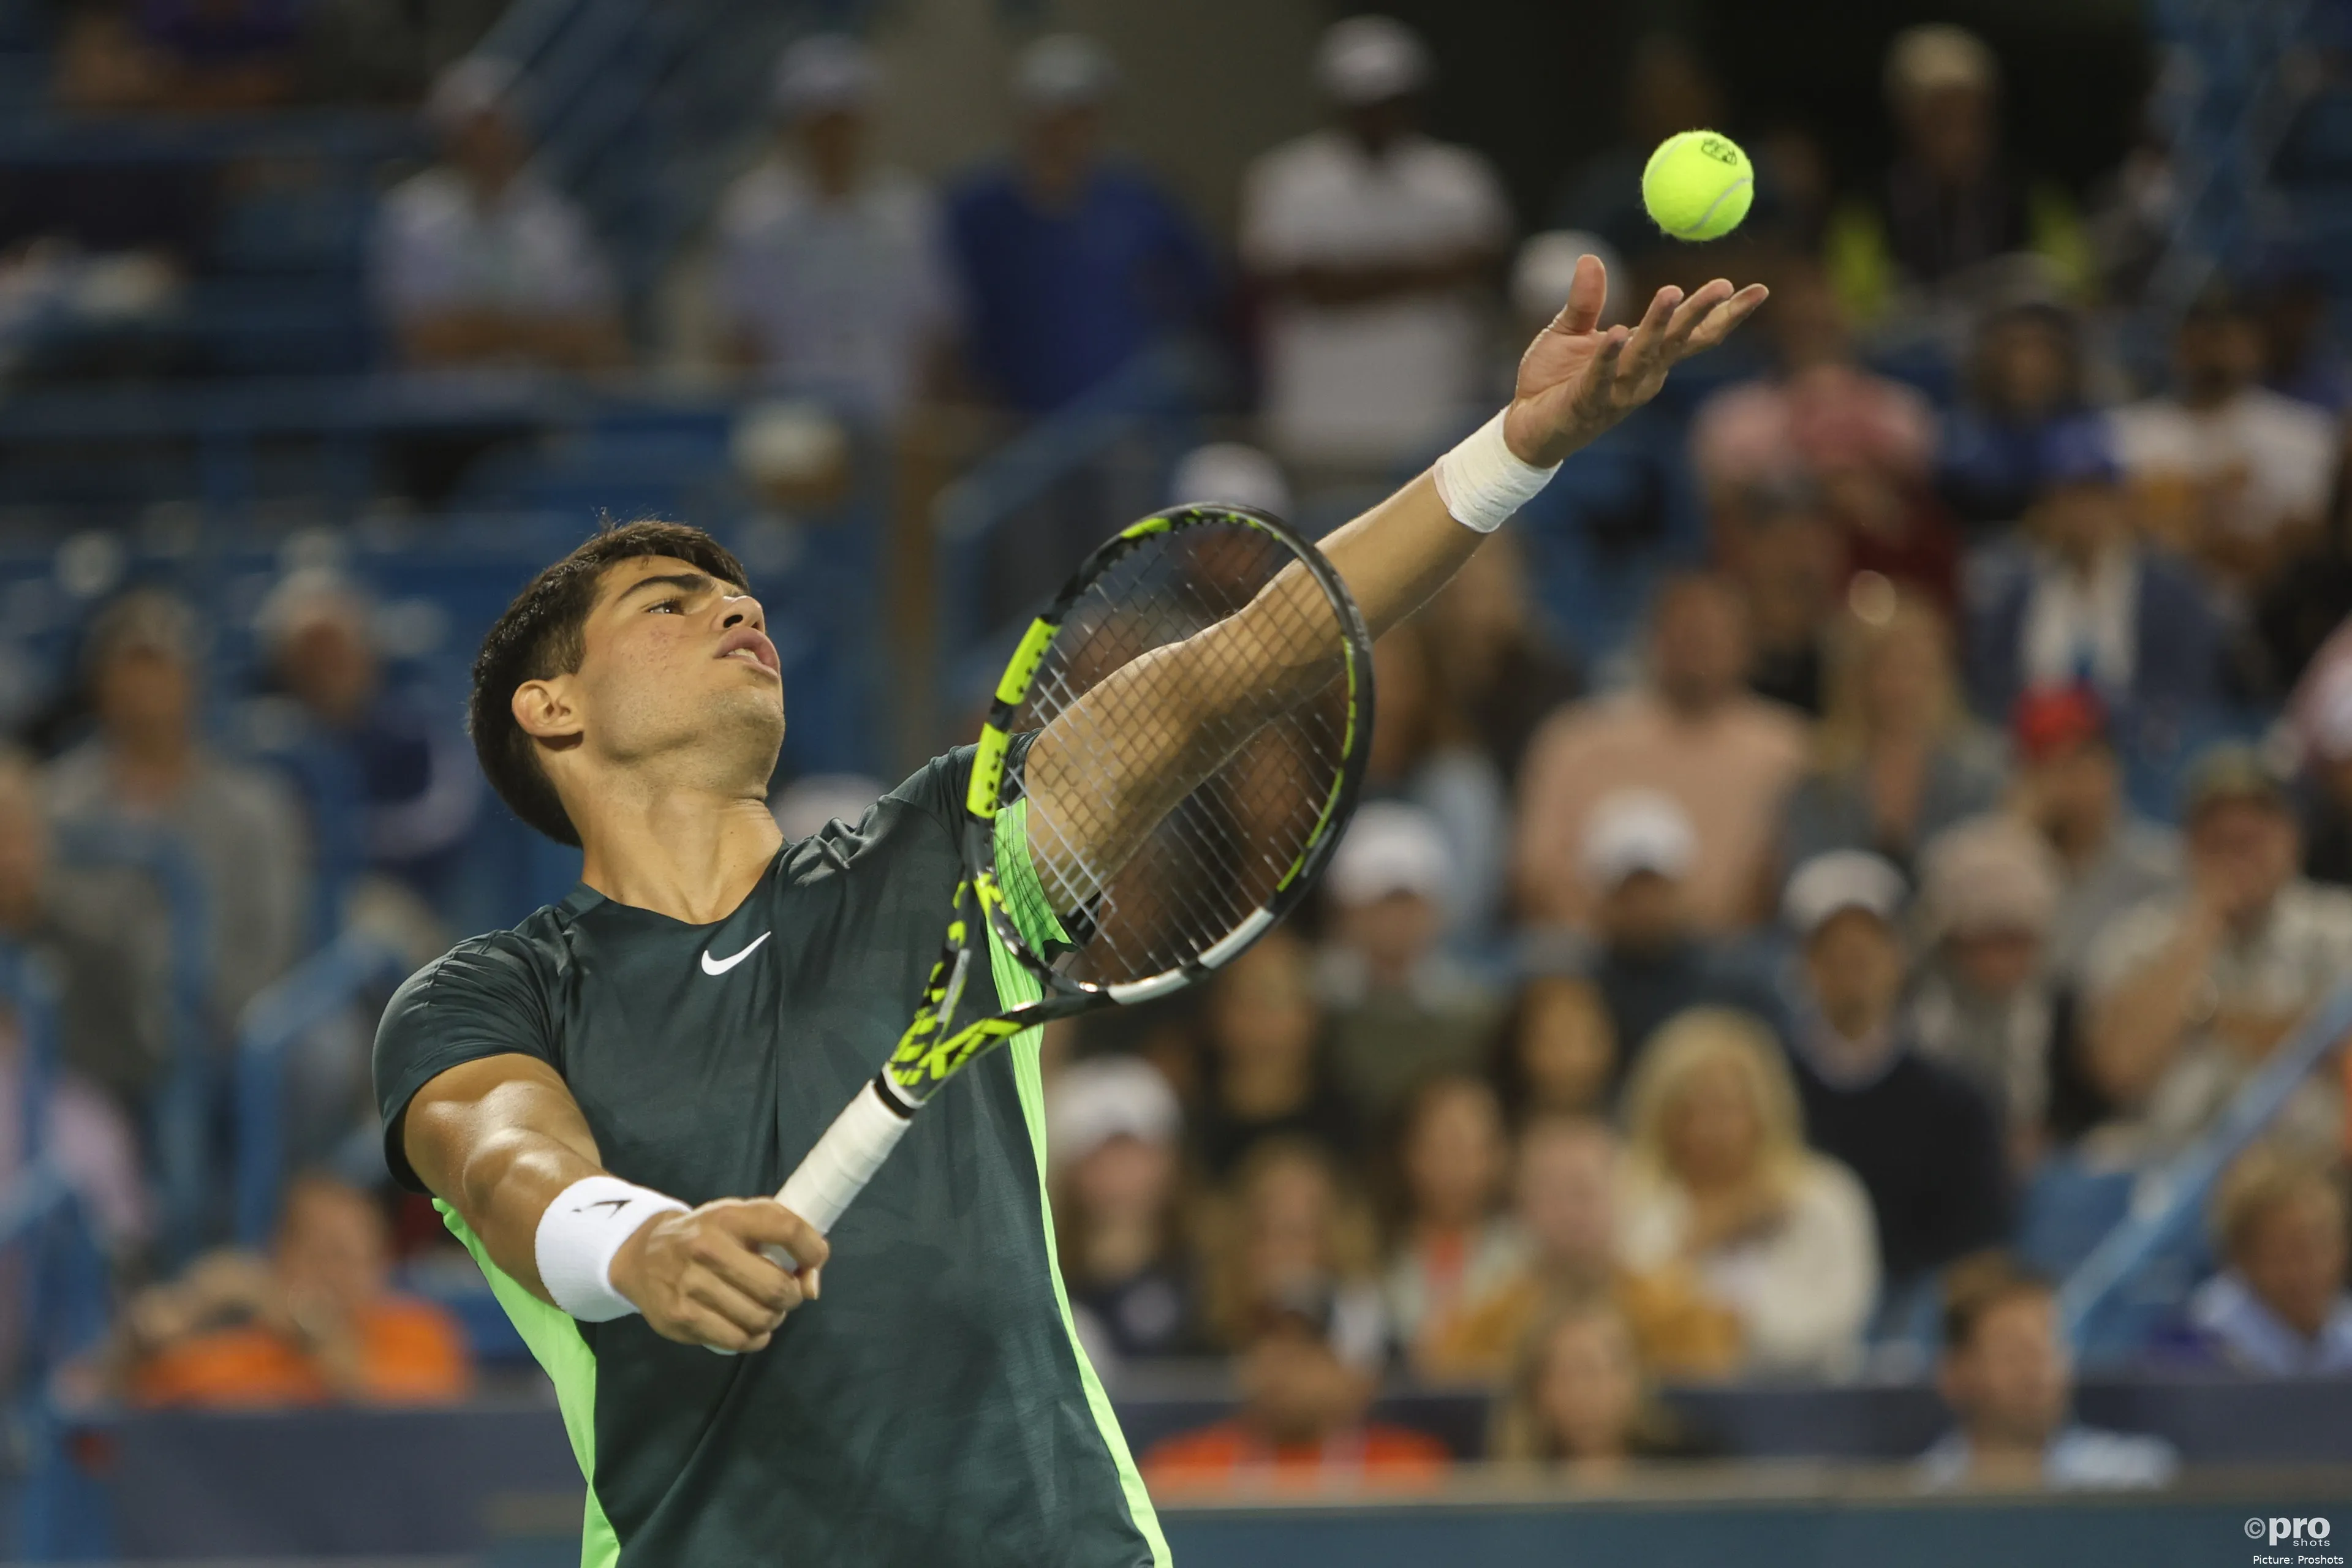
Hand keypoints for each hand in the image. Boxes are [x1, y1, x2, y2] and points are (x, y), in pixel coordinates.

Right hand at [608, 1198, 829, 1352]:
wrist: (643, 1255)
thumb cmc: (707, 1236)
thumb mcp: (740, 1220)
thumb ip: (782, 1239)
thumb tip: (811, 1287)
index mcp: (728, 1217)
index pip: (788, 1229)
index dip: (813, 1250)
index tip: (814, 1260)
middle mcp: (707, 1249)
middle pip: (776, 1287)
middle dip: (792, 1296)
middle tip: (785, 1294)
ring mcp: (691, 1286)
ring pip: (759, 1318)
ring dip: (773, 1319)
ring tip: (766, 1310)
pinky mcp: (681, 1318)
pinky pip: (737, 1340)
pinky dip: (754, 1339)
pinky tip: (750, 1328)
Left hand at [1502, 255, 1767, 467]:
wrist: (1525, 427)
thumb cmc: (1553, 381)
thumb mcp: (1570, 331)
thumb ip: (1587, 300)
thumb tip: (1592, 258)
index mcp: (1646, 357)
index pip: (1693, 335)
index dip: (1726, 314)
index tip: (1759, 290)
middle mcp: (1642, 376)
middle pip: (1679, 341)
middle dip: (1701, 313)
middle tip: (1724, 285)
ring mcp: (1618, 392)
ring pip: (1645, 354)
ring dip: (1659, 324)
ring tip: (1672, 291)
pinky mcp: (1588, 403)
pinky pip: (1602, 375)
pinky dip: (1610, 354)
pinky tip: (1618, 331)